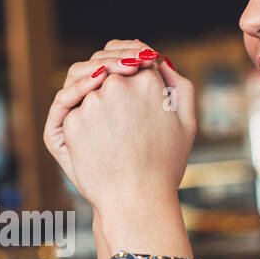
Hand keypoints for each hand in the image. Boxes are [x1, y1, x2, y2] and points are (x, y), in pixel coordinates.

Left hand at [52, 40, 196, 214]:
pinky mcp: (73, 120)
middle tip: (116, 88)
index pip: (138, 57)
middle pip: (110, 64)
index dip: (136, 61)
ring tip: (107, 116)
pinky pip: (74, 107)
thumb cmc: (165, 166)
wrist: (136, 201)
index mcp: (148, 82)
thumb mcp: (186, 123)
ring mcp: (93, 102)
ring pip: (88, 84)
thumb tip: (160, 62)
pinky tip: (95, 133)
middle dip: (112, 69)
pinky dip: (81, 112)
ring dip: (94, 90)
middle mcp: (119, 86)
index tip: (135, 72)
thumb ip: (179, 86)